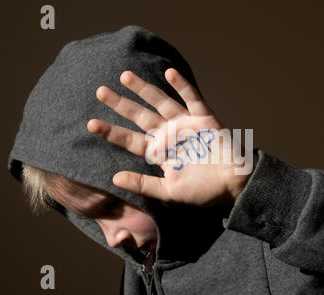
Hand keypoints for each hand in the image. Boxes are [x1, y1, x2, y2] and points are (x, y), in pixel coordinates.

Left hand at [87, 68, 255, 205]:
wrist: (233, 186)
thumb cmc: (202, 191)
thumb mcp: (168, 192)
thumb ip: (143, 184)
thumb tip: (114, 178)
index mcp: (159, 153)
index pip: (130, 140)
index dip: (111, 132)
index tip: (91, 124)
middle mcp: (168, 135)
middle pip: (140, 116)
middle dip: (121, 104)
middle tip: (100, 91)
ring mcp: (185, 124)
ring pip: (161, 102)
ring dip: (144, 89)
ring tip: (125, 76)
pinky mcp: (204, 118)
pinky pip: (192, 99)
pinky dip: (182, 86)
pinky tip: (169, 73)